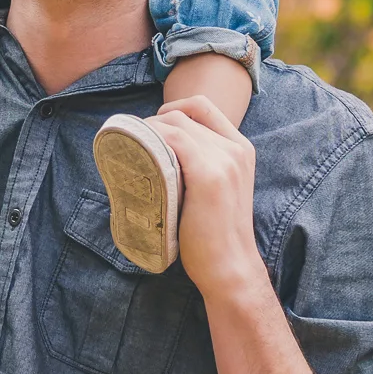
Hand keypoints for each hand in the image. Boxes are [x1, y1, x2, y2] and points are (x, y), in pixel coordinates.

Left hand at [151, 95, 268, 307]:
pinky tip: (136, 153)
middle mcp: (237, 149)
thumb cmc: (214, 234)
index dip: (173, 109)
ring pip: (176, 122)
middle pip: (186, 113)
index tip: (152, 127)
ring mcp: (225, 160)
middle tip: (134, 141)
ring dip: (148, 129)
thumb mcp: (217, 189)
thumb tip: (158, 149)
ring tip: (131, 147)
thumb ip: (201, 164)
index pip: (203, 106)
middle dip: (155, 121)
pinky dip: (150, 139)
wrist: (230, 267)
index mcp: (241, 149)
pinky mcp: (210, 175)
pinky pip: (172, 139)